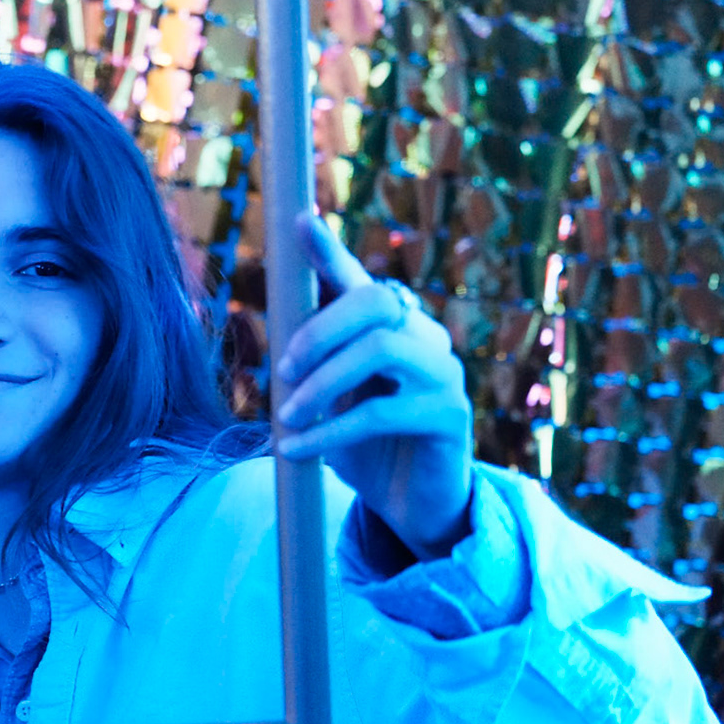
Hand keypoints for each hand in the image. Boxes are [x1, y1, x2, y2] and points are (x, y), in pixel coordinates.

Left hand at [272, 212, 473, 558]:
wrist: (407, 501)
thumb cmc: (362, 439)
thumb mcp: (329, 393)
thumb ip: (310, 355)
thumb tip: (272, 314)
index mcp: (390, 324)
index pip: (358, 279)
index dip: (328, 251)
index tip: (298, 221)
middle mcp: (424, 335)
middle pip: (374, 302)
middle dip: (318, 330)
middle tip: (281, 369)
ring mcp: (444, 371)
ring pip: (380, 349)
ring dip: (322, 383)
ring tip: (286, 416)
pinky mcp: (451, 415)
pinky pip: (383, 412)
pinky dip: (329, 431)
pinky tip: (297, 450)